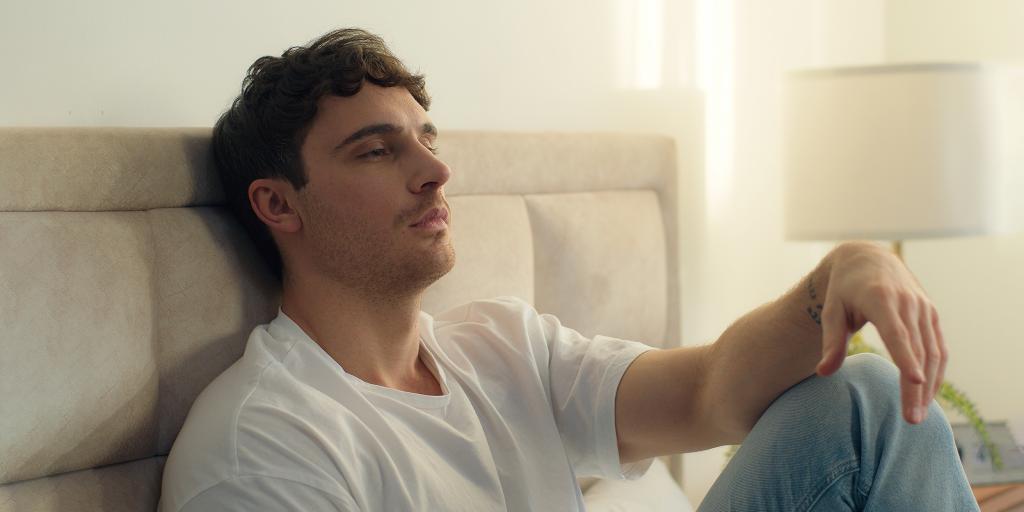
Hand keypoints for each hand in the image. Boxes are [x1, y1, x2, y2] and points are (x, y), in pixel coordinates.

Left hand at [815, 242, 946, 424]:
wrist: (868, 259)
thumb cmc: (843, 289)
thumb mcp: (831, 310)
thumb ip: (831, 342)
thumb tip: (822, 373)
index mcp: (880, 299)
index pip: (897, 333)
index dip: (906, 357)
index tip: (914, 381)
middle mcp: (908, 303)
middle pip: (918, 350)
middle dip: (917, 387)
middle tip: (911, 420)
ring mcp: (923, 308)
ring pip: (933, 352)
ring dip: (930, 385)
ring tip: (918, 414)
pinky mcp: (931, 314)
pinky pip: (938, 347)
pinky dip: (936, 372)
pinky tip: (927, 394)